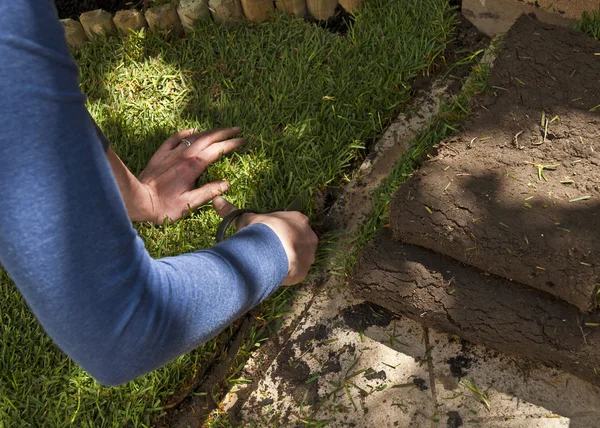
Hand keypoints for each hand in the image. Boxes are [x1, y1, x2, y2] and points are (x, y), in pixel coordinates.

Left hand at [109, 127, 244, 223]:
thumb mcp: (190, 203)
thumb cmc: (164, 206)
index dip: (232, 144)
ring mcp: (171, 153)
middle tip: (237, 130)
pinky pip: (174, 138)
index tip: (243, 140)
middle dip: (224, 133)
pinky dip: (186, 133)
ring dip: (209, 131)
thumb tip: (226, 184)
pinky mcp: (160, 154)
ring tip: (220, 130)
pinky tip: (191, 132)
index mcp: (193, 166)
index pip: (218, 150)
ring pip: (194, 136)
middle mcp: (184, 155)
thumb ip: (209, 192)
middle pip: (208, 138)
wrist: (137, 200)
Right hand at [213, 196, 317, 284]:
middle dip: (287, 244)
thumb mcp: (247, 219)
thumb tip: (217, 200)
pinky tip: (276, 273)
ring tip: (272, 263)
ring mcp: (309, 254)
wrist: (273, 251)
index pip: (293, 222)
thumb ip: (233, 211)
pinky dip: (288, 273)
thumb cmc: (262, 230)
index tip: (270, 235)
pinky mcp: (305, 270)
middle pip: (299, 240)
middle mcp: (309, 236)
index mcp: (298, 219)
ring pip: (300, 257)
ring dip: (289, 259)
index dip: (281, 229)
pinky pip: (297, 272)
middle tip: (271, 250)